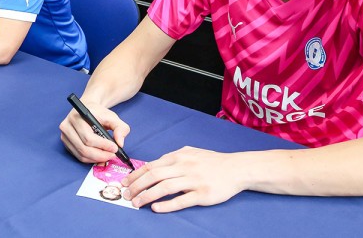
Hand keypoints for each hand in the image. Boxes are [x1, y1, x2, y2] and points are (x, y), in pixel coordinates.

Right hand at [58, 102, 129, 163]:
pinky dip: (91, 159)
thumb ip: (120, 128)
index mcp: (77, 117)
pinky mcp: (66, 143)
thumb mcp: (113, 117)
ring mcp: (64, 136)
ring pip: (81, 154)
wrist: (88, 109)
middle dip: (100, 155)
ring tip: (108, 155)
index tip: (115, 148)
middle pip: (83, 148)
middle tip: (113, 155)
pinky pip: (79, 156)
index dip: (102, 145)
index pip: (88, 137)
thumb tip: (120, 143)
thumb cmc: (99, 114)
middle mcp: (67, 126)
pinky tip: (100, 155)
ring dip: (96, 159)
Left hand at [120, 146, 243, 212]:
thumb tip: (153, 165)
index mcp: (179, 156)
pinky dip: (167, 204)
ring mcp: (193, 180)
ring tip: (136, 203)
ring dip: (147, 196)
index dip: (135, 175)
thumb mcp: (190, 153)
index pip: (151, 165)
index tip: (125, 183)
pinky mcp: (202, 194)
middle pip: (154, 176)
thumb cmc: (212, 162)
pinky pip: (181, 200)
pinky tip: (156, 208)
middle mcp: (184, 166)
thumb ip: (173, 158)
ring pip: (164, 187)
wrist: (237, 168)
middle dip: (136, 186)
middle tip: (126, 195)